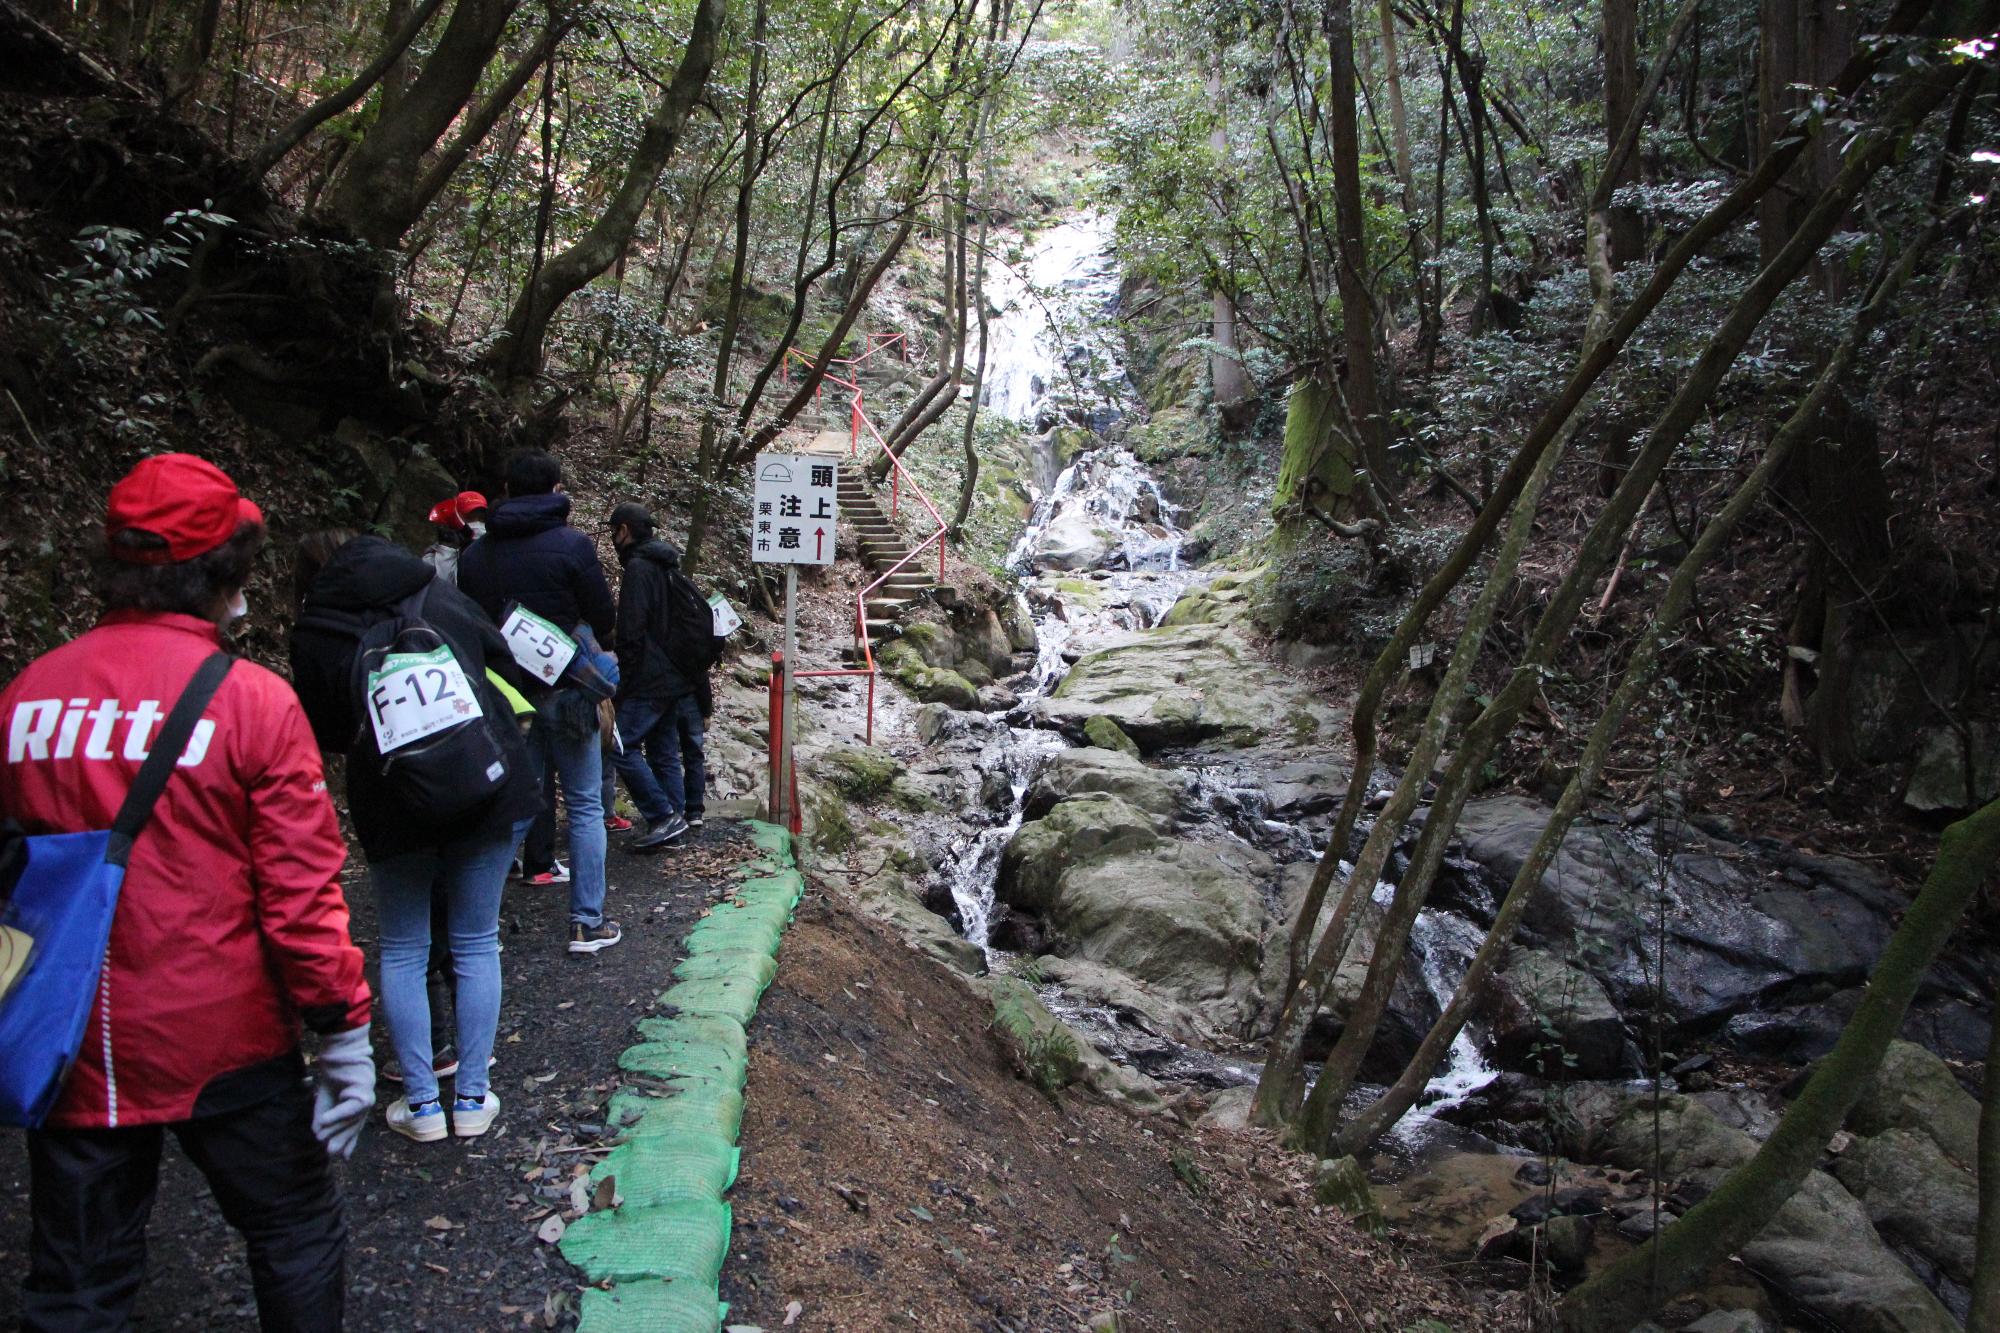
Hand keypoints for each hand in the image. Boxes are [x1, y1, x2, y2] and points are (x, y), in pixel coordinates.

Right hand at [311, 1026, 375, 1159]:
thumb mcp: (326, 1098)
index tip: (343, 1157)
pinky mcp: (364, 1087)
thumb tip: (318, 1135)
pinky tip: (324, 1121)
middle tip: (330, 1153)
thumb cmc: (333, 1072)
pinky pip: (352, 1106)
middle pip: (355, 1125)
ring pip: (353, 1118)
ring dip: (336, 1128)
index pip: (354, 1127)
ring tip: (321, 1138)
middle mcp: (365, 1101)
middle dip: (342, 1140)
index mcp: (357, 1104)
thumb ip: (324, 1116)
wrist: (339, 1049)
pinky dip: (337, 1114)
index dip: (349, 1142)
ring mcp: (367, 1093)